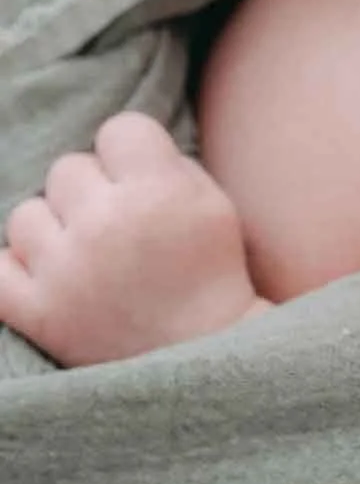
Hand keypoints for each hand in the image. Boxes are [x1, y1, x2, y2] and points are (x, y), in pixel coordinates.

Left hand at [0, 113, 263, 365]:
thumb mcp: (215, 204)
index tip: (144, 176)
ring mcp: (65, 270)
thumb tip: (117, 146)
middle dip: (94, 190)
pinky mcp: (37, 312)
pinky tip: (49, 273)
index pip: (119, 129)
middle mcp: (105, 224)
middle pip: (68, 168)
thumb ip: (168, 165)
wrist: (202, 354)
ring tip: (87, 253)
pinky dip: (17, 267)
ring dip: (55, 229)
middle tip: (120, 223)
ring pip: (26, 213)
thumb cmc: (211, 272)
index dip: (132, 151)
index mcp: (158, 192)